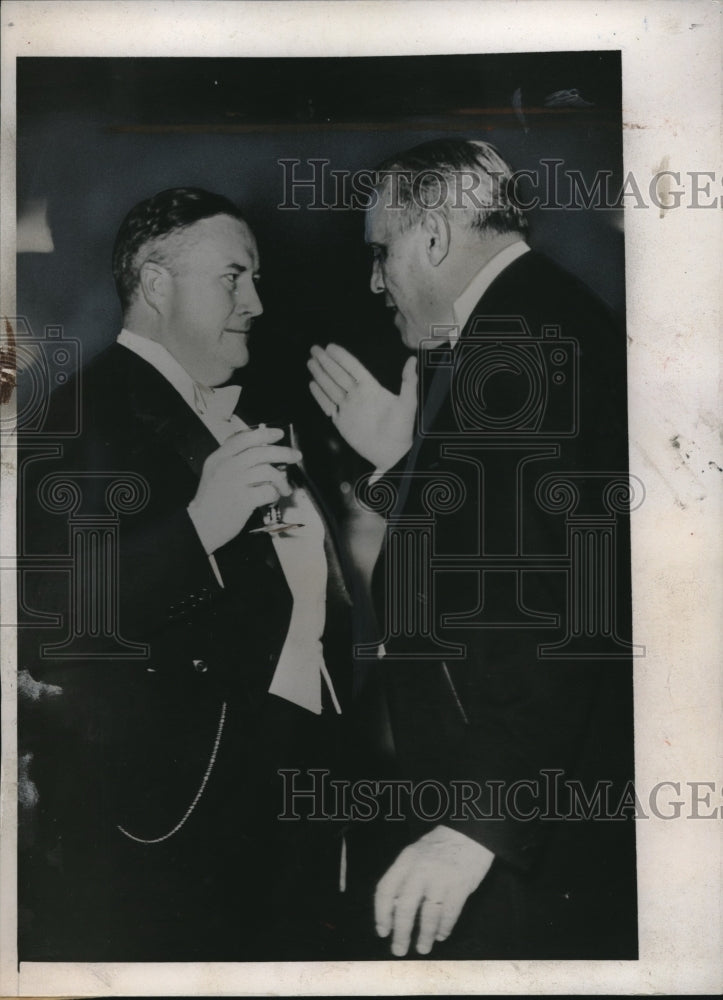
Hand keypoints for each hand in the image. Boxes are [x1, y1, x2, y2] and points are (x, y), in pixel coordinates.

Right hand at [188, 425, 301, 553]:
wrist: (200, 525)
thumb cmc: (211, 500)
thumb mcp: (215, 472)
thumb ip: (234, 459)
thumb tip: (263, 449)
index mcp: (219, 458)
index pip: (244, 438)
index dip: (264, 434)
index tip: (278, 434)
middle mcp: (226, 467)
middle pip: (261, 452)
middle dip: (283, 452)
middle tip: (295, 456)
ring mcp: (234, 483)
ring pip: (268, 471)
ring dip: (281, 479)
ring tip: (284, 488)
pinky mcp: (243, 500)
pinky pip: (268, 491)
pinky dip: (275, 494)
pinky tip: (272, 498)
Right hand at [308, 343, 416, 469]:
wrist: (392, 452)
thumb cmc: (402, 428)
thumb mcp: (408, 403)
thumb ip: (408, 381)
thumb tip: (412, 360)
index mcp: (371, 388)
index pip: (353, 368)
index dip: (341, 357)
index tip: (330, 346)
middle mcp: (357, 395)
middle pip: (338, 375)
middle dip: (325, 362)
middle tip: (314, 349)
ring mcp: (348, 408)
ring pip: (330, 387)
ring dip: (320, 375)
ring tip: (310, 362)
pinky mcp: (341, 422)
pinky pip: (327, 405)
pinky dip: (319, 396)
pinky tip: (312, 384)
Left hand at [374, 825, 493, 955]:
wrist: (470, 831)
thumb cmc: (440, 845)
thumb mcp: (416, 853)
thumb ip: (405, 876)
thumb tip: (395, 909)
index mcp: (406, 860)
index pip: (386, 889)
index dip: (382, 914)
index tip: (382, 931)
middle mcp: (420, 869)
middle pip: (405, 907)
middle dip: (400, 933)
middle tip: (398, 950)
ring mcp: (441, 878)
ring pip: (428, 915)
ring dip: (425, 936)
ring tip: (423, 948)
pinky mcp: (460, 885)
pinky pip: (449, 914)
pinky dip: (444, 928)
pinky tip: (441, 935)